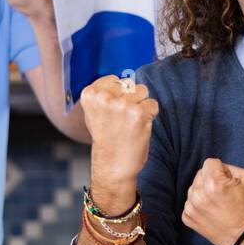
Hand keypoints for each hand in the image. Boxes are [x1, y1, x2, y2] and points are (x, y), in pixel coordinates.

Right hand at [79, 75, 158, 189]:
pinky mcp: (139, 113)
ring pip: (143, 91)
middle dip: (131, 98)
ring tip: (130, 123)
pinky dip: (150, 115)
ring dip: (141, 105)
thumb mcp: (94, 112)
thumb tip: (120, 80)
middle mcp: (104, 97)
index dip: (118, 94)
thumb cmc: (106, 139)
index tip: (112, 111)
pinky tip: (139, 128)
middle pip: (130, 84)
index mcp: (90, 94)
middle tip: (122, 120)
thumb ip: (103, 93)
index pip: (114, 79)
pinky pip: (153, 104)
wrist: (113, 165)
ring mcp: (122, 105)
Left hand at [182, 157, 243, 244]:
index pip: (210, 162)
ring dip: (203, 192)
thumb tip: (217, 167)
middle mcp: (198, 194)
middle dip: (210, 179)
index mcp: (213, 183)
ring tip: (216, 203)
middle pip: (200, 174)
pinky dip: (199, 204)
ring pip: (194, 188)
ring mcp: (191, 207)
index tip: (226, 180)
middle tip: (222, 193)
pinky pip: (190, 202)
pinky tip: (210, 211)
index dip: (220, 169)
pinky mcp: (187, 217)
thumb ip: (229, 167)